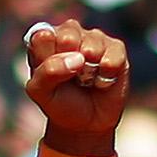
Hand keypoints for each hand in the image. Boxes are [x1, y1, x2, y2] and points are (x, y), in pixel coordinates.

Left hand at [24, 19, 128, 153]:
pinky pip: (115, 52)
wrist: (86, 123)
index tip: (51, 74)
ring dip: (89, 70)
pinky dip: (107, 72)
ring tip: (86, 80)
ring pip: (92, 44)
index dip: (48, 57)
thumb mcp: (41, 92)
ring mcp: (93, 38)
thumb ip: (48, 71)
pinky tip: (102, 80)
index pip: (43, 35)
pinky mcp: (115, 48)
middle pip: (68, 34)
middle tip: (71, 77)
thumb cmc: (59, 102)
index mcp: (44, 39)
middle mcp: (69, 33)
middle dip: (70, 61)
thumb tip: (78, 58)